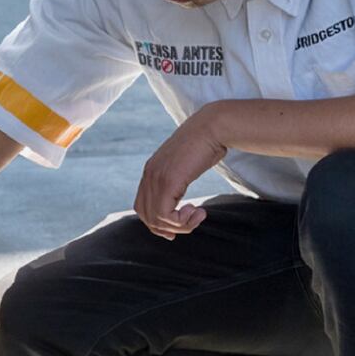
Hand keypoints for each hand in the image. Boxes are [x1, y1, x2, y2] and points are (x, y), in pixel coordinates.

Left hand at [135, 103, 227, 239]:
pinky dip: (182, 221)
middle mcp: (149, 175)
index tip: (177, 227)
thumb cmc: (206, 145)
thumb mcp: (185, 165)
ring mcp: (156, 178)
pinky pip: (165, 215)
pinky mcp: (168, 181)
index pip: (141, 207)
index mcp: (151, 171)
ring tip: (198, 215)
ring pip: (156, 219)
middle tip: (191, 222)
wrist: (213, 127)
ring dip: (180, 225)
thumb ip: (176, 179)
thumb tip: (179, 197)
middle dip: (168, 228)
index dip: (157, 223)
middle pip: (145, 216)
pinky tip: (198, 211)